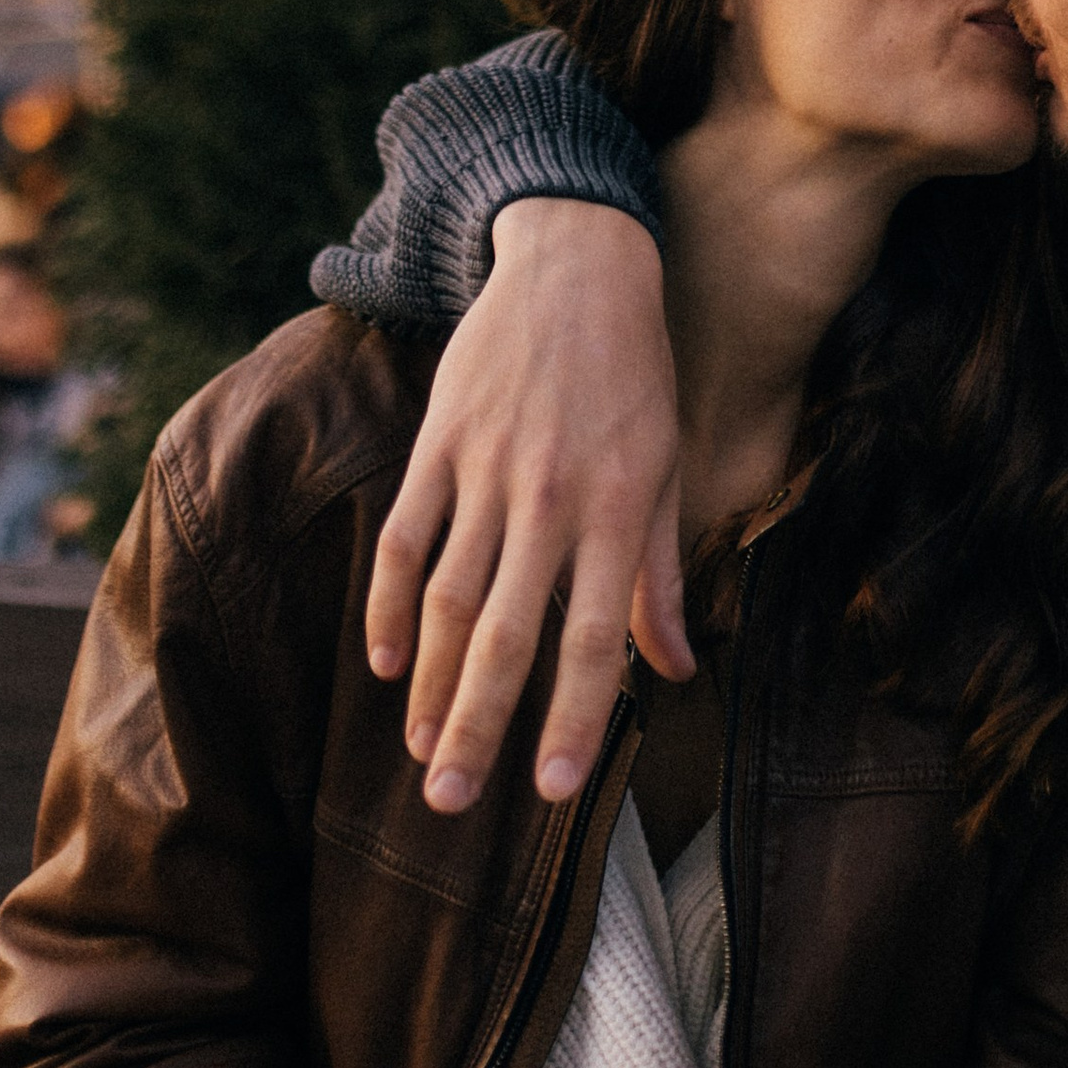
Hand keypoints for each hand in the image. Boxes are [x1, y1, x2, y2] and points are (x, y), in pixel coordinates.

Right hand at [365, 201, 689, 812]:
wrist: (578, 263)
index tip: (549, 794)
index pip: (594, 638)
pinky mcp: (441, 441)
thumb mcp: (663, 468)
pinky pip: (407, 539)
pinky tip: (389, 665)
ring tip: (420, 754)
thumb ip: (658, 576)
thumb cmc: (633, 376)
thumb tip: (679, 670)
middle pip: (506, 634)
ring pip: (450, 598)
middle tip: (449, 804)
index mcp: (617, 509)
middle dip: (478, 727)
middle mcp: (551, 497)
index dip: (570, 719)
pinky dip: (392, 606)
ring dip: (432, 685)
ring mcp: (488, 469)